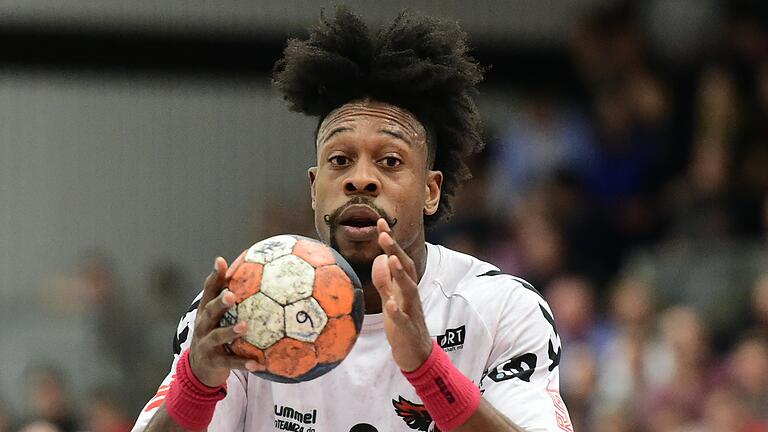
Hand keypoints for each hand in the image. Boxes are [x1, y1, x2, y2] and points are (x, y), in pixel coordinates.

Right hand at [188, 257, 259, 386]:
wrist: (199, 368)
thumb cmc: (215, 334)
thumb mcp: (219, 317)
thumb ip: (233, 298)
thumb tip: (258, 271)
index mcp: (206, 311)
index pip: (209, 290)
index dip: (214, 276)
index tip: (220, 262)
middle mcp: (203, 325)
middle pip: (209, 311)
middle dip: (219, 302)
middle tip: (232, 295)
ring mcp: (207, 344)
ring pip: (217, 336)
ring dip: (230, 331)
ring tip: (244, 327)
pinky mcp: (214, 362)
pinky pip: (230, 362)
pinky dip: (244, 362)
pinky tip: (258, 363)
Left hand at [371, 219, 433, 371]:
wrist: (417, 355)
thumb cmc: (403, 326)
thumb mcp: (391, 300)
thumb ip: (385, 281)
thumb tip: (379, 259)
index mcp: (404, 287)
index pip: (398, 258)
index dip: (390, 241)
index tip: (380, 221)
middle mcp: (410, 295)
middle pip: (405, 268)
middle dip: (395, 250)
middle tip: (384, 233)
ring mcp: (411, 312)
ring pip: (409, 290)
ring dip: (400, 274)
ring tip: (391, 259)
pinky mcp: (408, 330)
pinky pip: (404, 320)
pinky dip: (397, 312)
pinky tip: (391, 305)